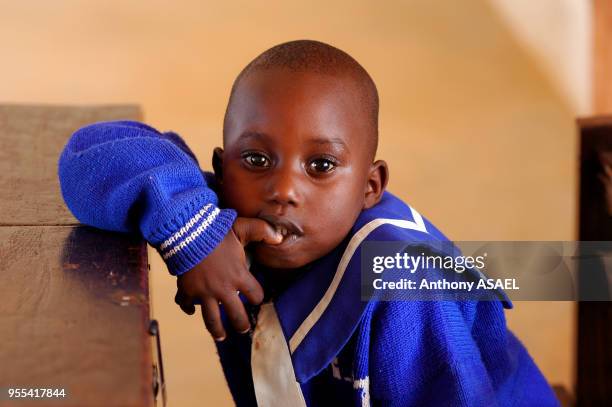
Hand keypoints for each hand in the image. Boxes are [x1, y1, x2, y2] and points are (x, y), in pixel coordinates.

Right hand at [174, 217, 281, 340]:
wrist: (187, 232)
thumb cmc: (216, 231)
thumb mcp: (242, 227)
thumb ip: (262, 231)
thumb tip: (281, 237)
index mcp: (239, 276)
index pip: (255, 294)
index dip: (258, 296)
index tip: (256, 297)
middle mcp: (223, 289)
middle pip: (236, 316)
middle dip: (241, 324)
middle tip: (243, 328)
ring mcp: (204, 293)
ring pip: (212, 320)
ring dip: (217, 330)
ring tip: (221, 336)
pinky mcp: (187, 291)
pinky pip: (186, 305)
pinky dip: (188, 309)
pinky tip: (191, 310)